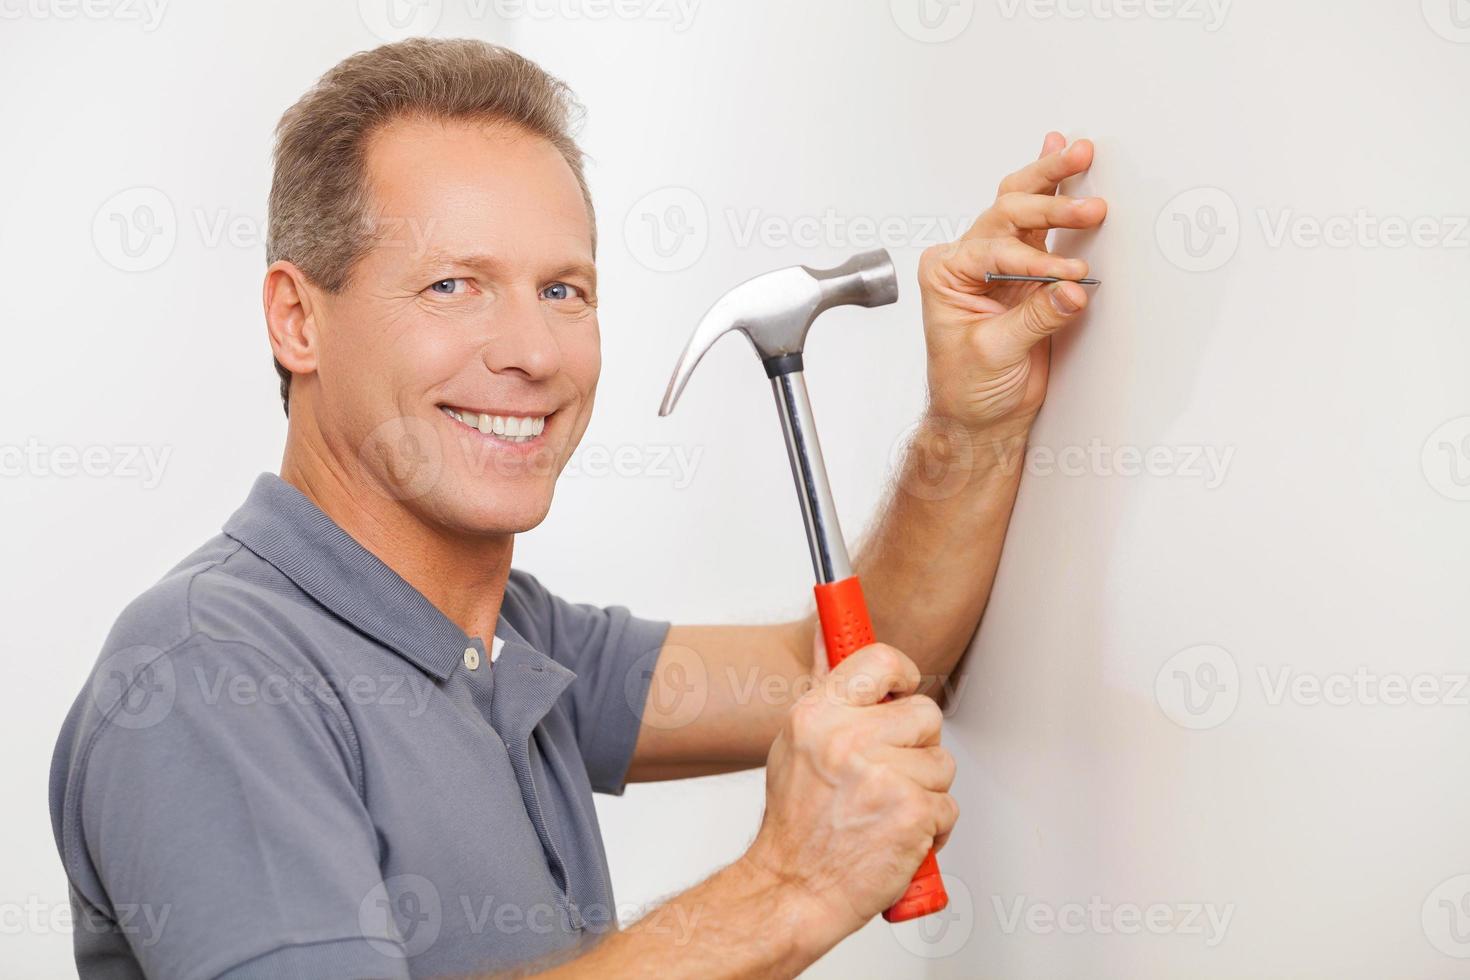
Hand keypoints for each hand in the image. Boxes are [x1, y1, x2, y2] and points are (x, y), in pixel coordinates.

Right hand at [743, 642, 957, 942]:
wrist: (792, 890)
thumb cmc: (796, 824)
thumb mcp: (795, 744)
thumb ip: (824, 690)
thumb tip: (828, 632)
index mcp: (817, 715)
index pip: (881, 660)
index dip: (902, 675)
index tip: (901, 689)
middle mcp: (846, 739)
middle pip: (925, 713)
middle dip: (916, 747)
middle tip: (885, 773)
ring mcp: (882, 777)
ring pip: (941, 763)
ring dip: (924, 791)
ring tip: (885, 809)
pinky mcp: (912, 814)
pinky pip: (948, 806)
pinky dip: (932, 828)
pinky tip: (897, 834)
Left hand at [918, 132, 1107, 437]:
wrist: (979, 415)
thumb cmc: (968, 387)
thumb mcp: (996, 353)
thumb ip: (1036, 318)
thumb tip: (1070, 290)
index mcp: (945, 273)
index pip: (995, 249)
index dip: (1035, 261)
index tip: (1066, 277)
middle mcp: (967, 259)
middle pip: (1007, 210)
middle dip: (1048, 197)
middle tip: (1084, 191)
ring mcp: (997, 261)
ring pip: (1022, 206)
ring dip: (1053, 180)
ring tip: (1080, 153)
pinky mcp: (1026, 270)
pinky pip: (1040, 224)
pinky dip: (1055, 193)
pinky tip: (1061, 159)